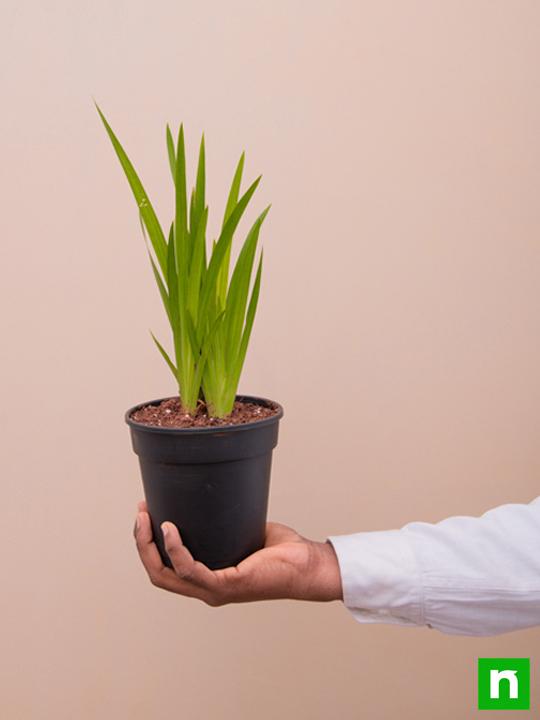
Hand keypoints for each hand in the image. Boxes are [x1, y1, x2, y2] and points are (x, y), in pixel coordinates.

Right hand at [133, 501, 342, 605]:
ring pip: (166, 574)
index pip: (165, 568)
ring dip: (150, 545)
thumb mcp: (245, 529)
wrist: (308, 565)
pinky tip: (169, 529)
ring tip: (146, 517)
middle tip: (139, 512)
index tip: (144, 513)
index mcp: (208, 579)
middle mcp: (206, 589)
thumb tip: (214, 490)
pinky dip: (176, 549)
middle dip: (141, 543)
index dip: (149, 544)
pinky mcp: (227, 586)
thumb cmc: (283, 551)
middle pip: (158, 572)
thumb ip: (227, 519)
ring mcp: (214, 590)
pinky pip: (190, 569)